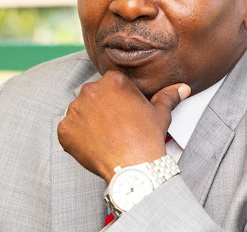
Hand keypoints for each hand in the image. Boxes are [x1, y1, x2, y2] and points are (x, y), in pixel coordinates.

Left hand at [56, 70, 189, 182]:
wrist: (133, 166)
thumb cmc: (147, 138)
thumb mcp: (160, 114)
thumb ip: (167, 96)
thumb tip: (181, 88)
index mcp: (112, 81)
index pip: (111, 85)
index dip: (118, 100)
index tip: (124, 113)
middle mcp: (90, 90)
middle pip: (93, 96)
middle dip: (101, 109)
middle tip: (115, 127)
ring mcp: (75, 109)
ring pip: (79, 112)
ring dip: (87, 122)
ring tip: (105, 138)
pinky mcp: (65, 129)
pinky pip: (68, 130)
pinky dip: (76, 138)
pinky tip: (93, 146)